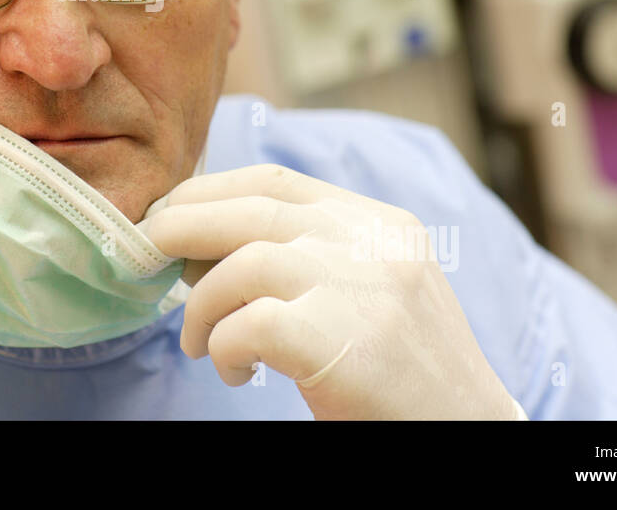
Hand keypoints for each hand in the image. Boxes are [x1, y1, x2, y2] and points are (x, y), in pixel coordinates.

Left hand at [137, 164, 520, 419]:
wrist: (470, 436)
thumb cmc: (403, 375)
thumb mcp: (368, 292)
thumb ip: (307, 257)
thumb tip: (199, 245)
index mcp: (379, 224)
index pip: (275, 181)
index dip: (209, 191)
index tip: (170, 212)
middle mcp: (373, 242)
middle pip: (250, 208)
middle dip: (182, 225)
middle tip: (146, 253)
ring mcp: (361, 286)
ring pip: (242, 263)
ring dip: (201, 305)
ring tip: (200, 344)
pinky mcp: (344, 339)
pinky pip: (248, 325)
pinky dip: (225, 347)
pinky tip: (235, 371)